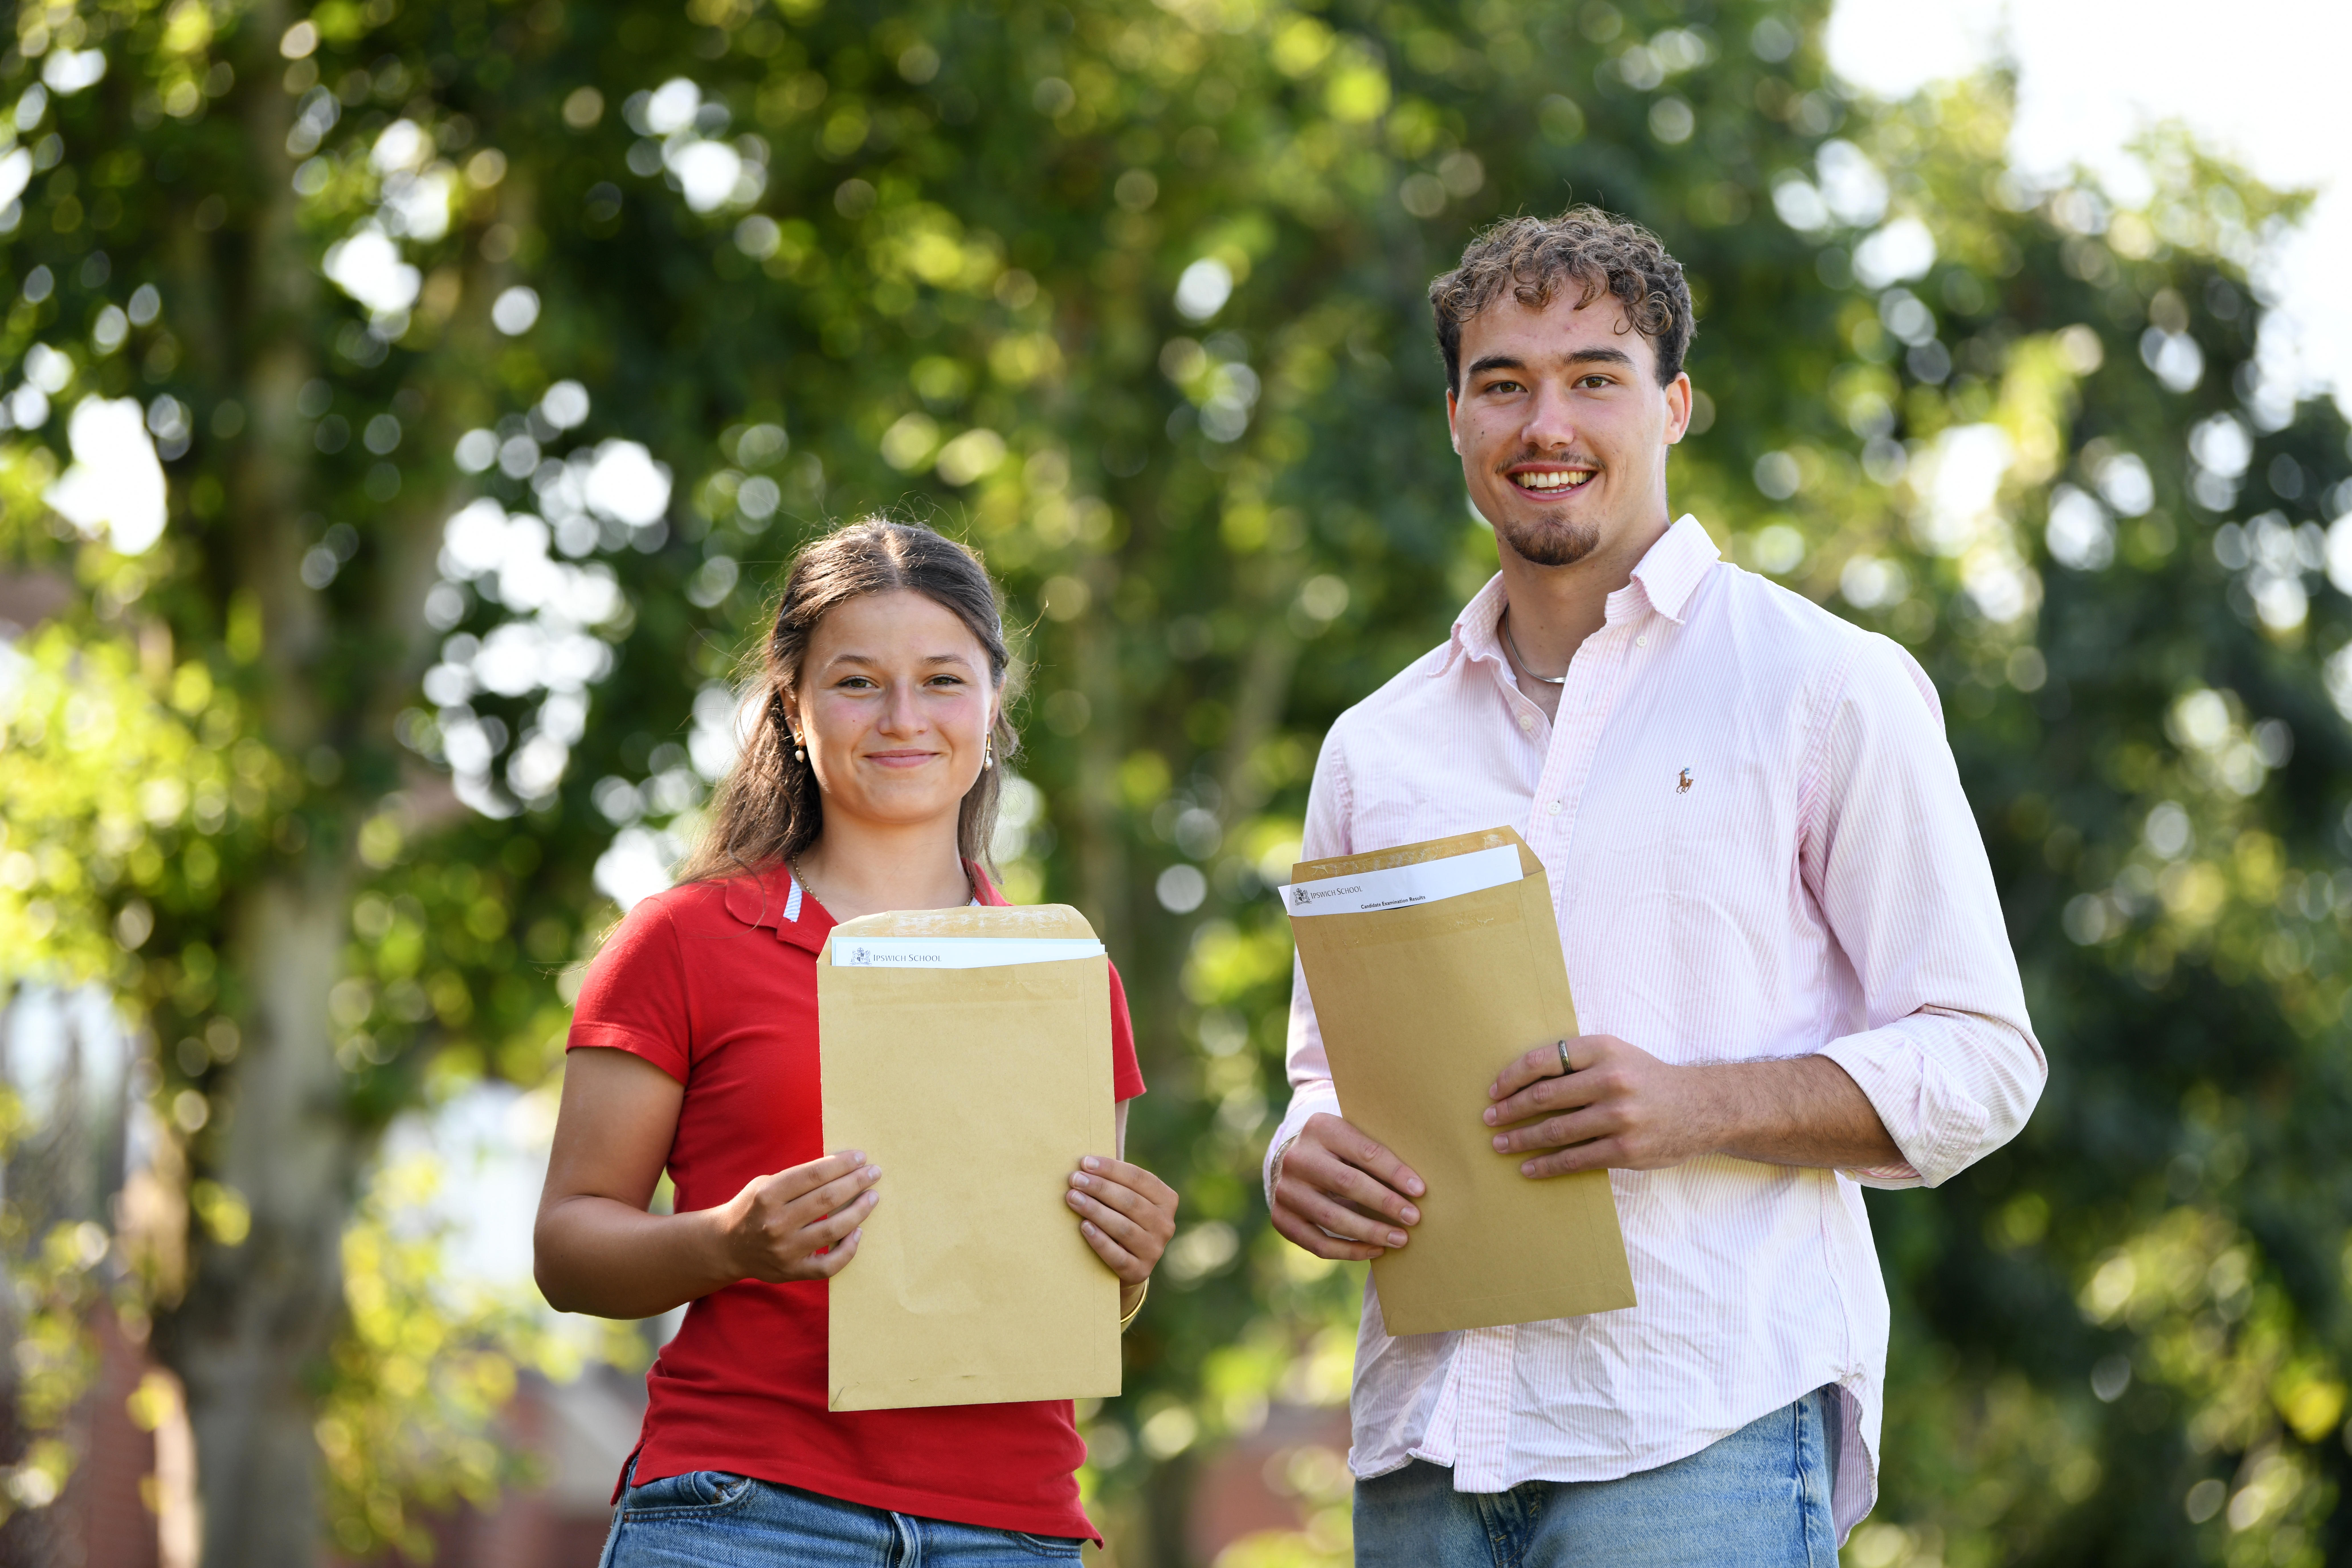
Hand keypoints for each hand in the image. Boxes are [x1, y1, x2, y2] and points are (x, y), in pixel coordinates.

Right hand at [713, 1149, 881, 1282]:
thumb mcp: (765, 1184)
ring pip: (833, 1230)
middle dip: (856, 1182)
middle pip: (826, 1199)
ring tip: (873, 1197)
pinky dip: (848, 1249)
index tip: (861, 1157)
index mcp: (767, 1195)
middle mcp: (776, 1223)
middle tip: (875, 1172)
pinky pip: (828, 1265)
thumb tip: (839, 1167)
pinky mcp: (792, 1271)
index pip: (813, 1175)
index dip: (841, 1164)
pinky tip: (858, 1233)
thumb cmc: (753, 1208)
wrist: (727, 1246)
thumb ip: (797, 1178)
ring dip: (859, 1211)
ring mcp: (785, 1250)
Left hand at [1067, 1156, 1177, 1291]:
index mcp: (1167, 1200)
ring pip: (1123, 1227)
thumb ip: (1116, 1177)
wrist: (1125, 1264)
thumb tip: (1092, 1152)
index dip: (1111, 1168)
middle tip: (1074, 1179)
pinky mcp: (1140, 1271)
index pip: (1139, 1178)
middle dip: (1099, 1187)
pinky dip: (1100, 1240)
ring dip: (1095, 1210)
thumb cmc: (1120, 1217)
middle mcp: (1166, 1225)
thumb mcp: (1126, 1197)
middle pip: (1130, 1201)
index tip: (1085, 1162)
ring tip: (1072, 1198)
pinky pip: (1118, 1255)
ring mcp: (1154, 1250)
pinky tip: (1083, 1226)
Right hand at [1267, 1112, 1424, 1260]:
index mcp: (1320, 1128)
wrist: (1294, 1163)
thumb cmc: (1339, 1152)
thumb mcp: (1352, 1140)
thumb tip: (1417, 1186)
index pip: (1364, 1152)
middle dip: (1385, 1203)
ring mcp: (1286, 1190)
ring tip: (1400, 1239)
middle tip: (1414, 1218)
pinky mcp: (1281, 1218)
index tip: (1420, 1191)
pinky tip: (1375, 1250)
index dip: (1394, 1173)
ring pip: (1333, 1218)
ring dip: (1371, 1232)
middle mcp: (1297, 1158)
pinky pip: (1318, 1243)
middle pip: (1347, 1184)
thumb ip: (1375, 1154)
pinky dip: (1350, 1251)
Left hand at [1484, 1034, 1725, 1175]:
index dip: (1511, 1077)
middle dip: (1509, 1110)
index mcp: (1603, 1050)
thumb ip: (1577, 1062)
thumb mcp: (1616, 1055)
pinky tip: (1528, 1169)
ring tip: (1500, 1145)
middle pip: (1543, 1096)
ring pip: (1554, 1131)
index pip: (1543, 1060)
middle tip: (1488, 1119)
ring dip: (1520, 1140)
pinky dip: (1546, 1166)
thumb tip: (1524, 1080)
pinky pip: (1575, 1160)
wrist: (1703, 1107)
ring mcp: (1618, 1117)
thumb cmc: (1648, 1079)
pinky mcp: (1625, 1149)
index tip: (1494, 1090)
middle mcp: (1610, 1080)